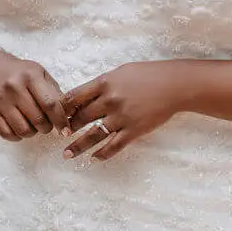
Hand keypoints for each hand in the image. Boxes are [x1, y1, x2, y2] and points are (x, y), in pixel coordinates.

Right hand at [0, 50, 68, 140]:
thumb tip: (69, 115)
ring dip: (33, 133)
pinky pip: (8, 134)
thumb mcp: (41, 75)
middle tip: (47, 124)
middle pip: (38, 120)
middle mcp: (13, 87)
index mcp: (30, 75)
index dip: (61, 120)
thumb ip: (55, 93)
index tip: (66, 130)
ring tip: (33, 124)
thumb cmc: (22, 75)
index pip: (50, 104)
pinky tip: (20, 127)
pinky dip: (18, 136)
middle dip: (47, 127)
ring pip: (24, 130)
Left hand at [61, 61, 186, 160]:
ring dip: (77, 146)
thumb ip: (102, 84)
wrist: (175, 85)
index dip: (62, 108)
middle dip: (68, 127)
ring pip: (93, 135)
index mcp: (105, 83)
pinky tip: (94, 158)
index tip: (55, 115)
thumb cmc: (148, 75)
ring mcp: (122, 117)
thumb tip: (84, 96)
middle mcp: (110, 100)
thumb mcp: (121, 72)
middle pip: (81, 117)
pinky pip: (114, 146)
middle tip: (59, 135)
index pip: (74, 97)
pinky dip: (102, 154)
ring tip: (66, 154)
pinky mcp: (134, 130)